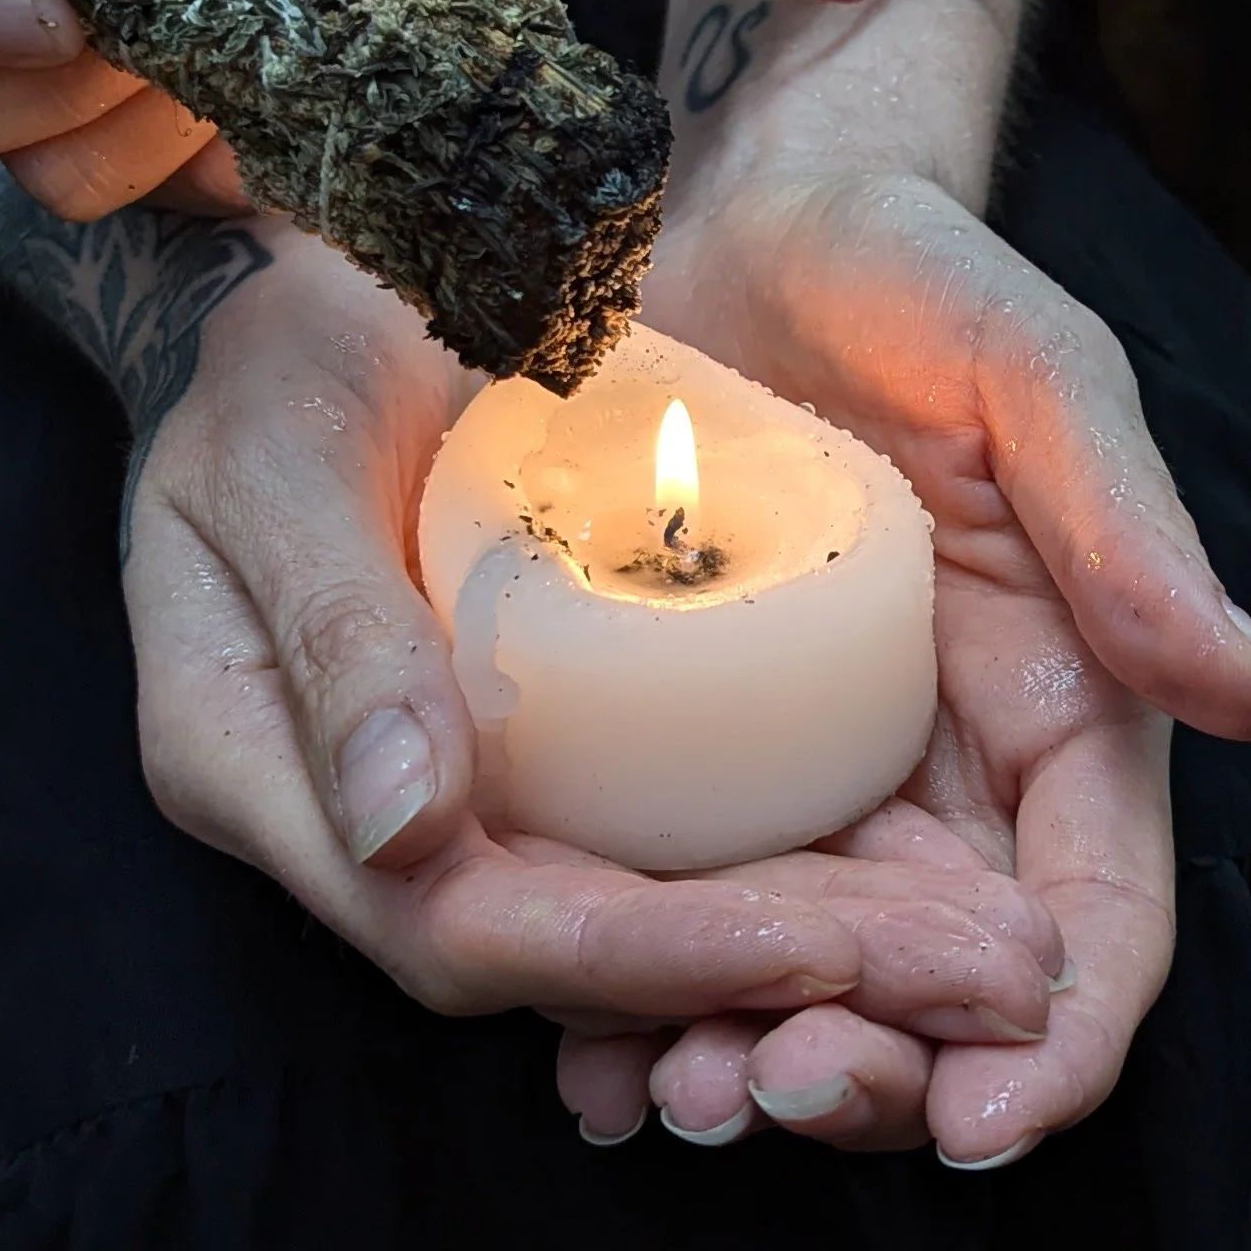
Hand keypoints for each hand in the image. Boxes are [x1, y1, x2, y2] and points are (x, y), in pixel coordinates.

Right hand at [119, 224, 1071, 1049]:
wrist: (341, 264)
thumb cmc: (283, 336)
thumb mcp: (278, 438)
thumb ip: (335, 631)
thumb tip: (404, 829)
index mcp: (252, 767)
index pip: (459, 927)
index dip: (638, 958)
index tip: (815, 941)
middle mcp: (364, 822)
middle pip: (574, 965)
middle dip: (775, 986)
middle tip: (979, 985)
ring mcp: (460, 798)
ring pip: (644, 935)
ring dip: (819, 963)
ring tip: (997, 970)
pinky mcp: (552, 758)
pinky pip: (675, 856)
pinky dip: (798, 885)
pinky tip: (938, 901)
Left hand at [555, 168, 1250, 1164]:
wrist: (716, 215)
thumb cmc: (903, 266)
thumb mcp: (1029, 368)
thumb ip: (1135, 532)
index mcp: (1062, 714)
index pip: (1090, 933)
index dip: (1052, 1051)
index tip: (980, 1123)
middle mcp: (941, 783)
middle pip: (937, 1005)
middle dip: (872, 1087)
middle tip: (759, 1095)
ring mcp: (804, 792)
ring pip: (798, 994)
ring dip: (740, 1072)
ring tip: (657, 1091)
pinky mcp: (676, 776)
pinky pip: (666, 925)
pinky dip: (629, 1008)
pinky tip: (571, 1050)